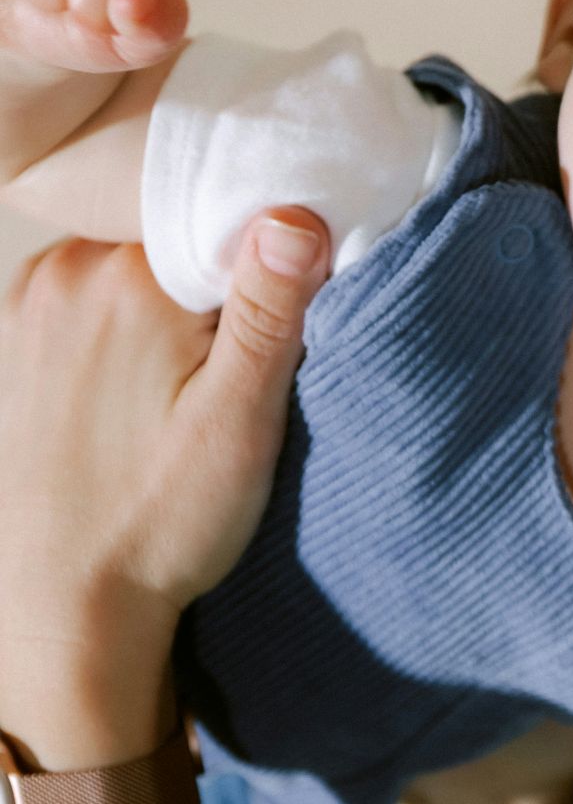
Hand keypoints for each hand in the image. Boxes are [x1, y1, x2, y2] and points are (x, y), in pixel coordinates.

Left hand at [0, 208, 329, 770]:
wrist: (64, 607)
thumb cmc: (158, 523)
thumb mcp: (239, 421)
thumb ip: (268, 310)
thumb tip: (294, 216)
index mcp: (124, 280)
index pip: (226, 218)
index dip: (270, 265)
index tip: (284, 325)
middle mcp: (65, 272)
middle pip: (180, 238)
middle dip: (222, 288)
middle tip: (237, 371)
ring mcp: (33, 301)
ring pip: (142, 264)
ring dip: (177, 306)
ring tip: (191, 387)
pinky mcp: (22, 334)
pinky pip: (100, 292)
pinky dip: (135, 321)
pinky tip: (151, 388)